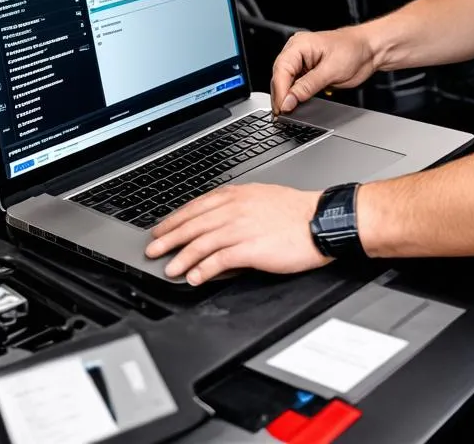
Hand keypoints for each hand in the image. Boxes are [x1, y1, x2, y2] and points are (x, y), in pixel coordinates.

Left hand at [145, 182, 330, 284]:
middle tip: (153, 250)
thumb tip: (218, 219)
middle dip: (169, 238)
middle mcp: (235, 209)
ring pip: (201, 242)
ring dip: (182, 257)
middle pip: (193, 224)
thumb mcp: (261, 198)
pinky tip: (195, 277)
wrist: (320, 220)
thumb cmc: (296, 212)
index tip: (162, 229)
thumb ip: (237, 206)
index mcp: (237, 195)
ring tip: (170, 269)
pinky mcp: (251, 248)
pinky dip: (203, 269)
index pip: (197, 206)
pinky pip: (220, 260)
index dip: (175, 219)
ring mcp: (242, 228)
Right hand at [270, 27, 376, 113]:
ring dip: (286, 98)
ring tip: (287, 114)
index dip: (280, 91)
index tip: (282, 108)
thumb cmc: (354, 50)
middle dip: (281, 96)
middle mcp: (296, 52)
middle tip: (283, 115)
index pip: (281, 69)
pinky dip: (294, 97)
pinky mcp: (306, 72)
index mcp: (299, 44)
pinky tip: (295, 106)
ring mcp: (301, 62)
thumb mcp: (331, 70)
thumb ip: (308, 86)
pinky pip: (295, 86)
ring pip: (285, 83)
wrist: (369, 50)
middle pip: (279, 77)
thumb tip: (289, 101)